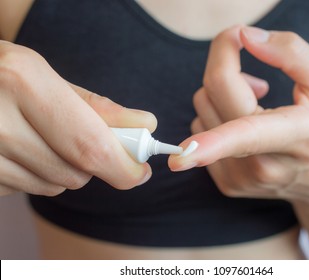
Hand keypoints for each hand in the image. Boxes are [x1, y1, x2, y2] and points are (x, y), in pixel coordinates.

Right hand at [0, 41, 155, 195]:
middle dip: (91, 166)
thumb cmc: (1, 76)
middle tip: (84, 143)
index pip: (89, 145)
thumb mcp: (45, 76)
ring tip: (39, 138)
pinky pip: (23, 190)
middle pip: (73, 173)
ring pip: (50, 187)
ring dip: (59, 170)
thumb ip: (96, 106)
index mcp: (22, 80)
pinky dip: (31, 176)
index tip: (139, 173)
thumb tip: (145, 124)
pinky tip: (16, 150)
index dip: (122, 167)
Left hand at [169, 26, 308, 217]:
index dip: (212, 141)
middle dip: (227, 68)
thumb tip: (244, 37)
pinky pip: (199, 129)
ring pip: (200, 109)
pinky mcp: (228, 184)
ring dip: (223, 95)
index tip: (179, 158)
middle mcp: (264, 165)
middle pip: (211, 96)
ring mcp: (242, 180)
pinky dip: (217, 117)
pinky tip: (245, 125)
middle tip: (260, 83)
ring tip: (256, 107)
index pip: (248, 133)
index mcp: (298, 137)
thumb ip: (291, 52)